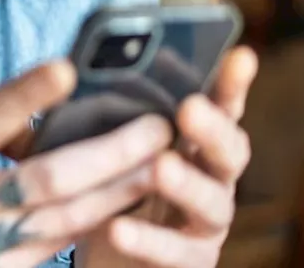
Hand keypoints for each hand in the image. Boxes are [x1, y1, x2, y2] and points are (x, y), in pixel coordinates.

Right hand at [0, 61, 172, 266]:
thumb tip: (37, 105)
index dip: (25, 96)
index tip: (66, 68)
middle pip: (47, 178)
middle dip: (110, 153)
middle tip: (158, 127)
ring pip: (69, 216)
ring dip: (122, 189)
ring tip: (164, 162)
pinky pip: (65, 243)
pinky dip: (101, 217)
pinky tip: (133, 198)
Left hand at [77, 46, 259, 267]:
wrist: (105, 256)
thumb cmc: (110, 188)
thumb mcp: (104, 147)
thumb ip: (97, 116)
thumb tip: (64, 74)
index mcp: (195, 142)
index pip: (221, 107)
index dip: (232, 85)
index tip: (239, 55)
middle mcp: (212, 179)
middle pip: (229, 152)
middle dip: (213, 129)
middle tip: (190, 108)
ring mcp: (205, 223)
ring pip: (212, 203)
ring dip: (187, 184)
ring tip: (161, 167)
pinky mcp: (189, 262)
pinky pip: (174, 253)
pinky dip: (148, 241)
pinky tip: (119, 229)